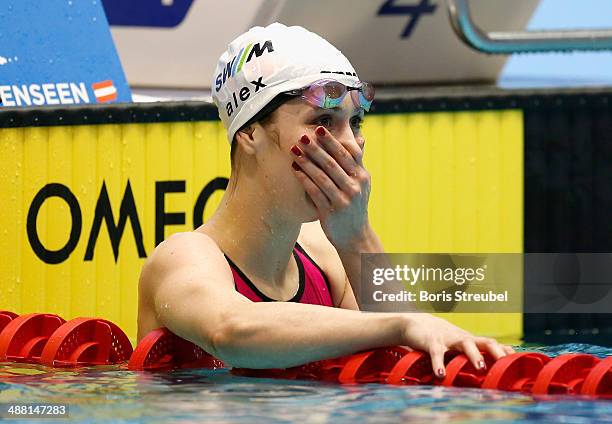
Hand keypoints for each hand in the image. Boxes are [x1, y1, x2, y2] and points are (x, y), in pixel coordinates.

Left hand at [290, 126, 369, 248]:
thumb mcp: (363, 183)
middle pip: (333, 163)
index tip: (320, 129)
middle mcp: (355, 187)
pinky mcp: (331, 211)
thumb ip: (358, 161)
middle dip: (317, 148)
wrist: (356, 236)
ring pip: (322, 176)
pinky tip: (295, 169)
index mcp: (363, 177)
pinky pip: (314, 192)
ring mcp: (343, 199)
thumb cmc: (356, 205)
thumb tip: (360, 137)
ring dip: (307, 162)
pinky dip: (304, 179)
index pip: (347, 154)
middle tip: (302, 136)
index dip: (333, 141)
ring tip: (294, 151)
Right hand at [401, 313, 515, 377]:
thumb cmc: (440, 337)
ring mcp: (448, 339)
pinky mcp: (432, 342)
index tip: (518, 362)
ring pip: (465, 343)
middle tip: (505, 363)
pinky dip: (439, 365)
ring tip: (481, 367)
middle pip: (485, 341)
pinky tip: (441, 375)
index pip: (493, 344)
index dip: (506, 352)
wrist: (415, 323)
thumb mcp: (457, 343)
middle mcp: (462, 338)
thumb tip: (487, 366)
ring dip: (474, 354)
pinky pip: (437, 353)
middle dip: (496, 351)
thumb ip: (471, 352)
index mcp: (470, 340)